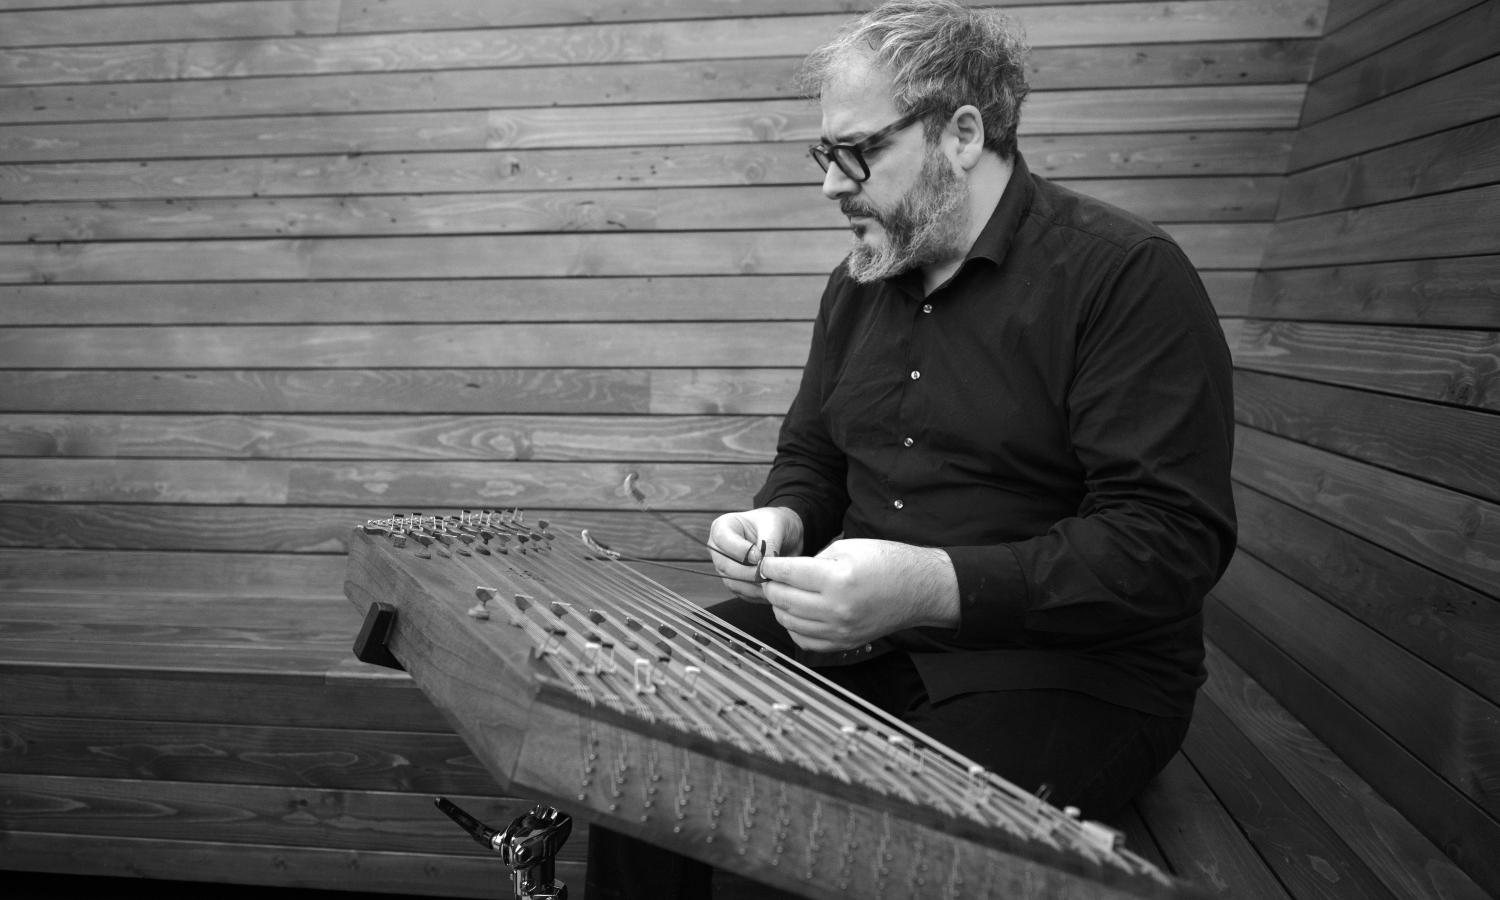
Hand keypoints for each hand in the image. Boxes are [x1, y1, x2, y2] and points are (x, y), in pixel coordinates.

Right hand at [707, 506, 803, 598]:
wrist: (784, 536)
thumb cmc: (776, 524)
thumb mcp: (775, 524)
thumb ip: (768, 541)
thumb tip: (763, 563)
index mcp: (723, 527)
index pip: (723, 540)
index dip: (741, 550)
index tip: (760, 556)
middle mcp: (719, 549)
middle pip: (725, 566)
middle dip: (748, 572)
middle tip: (768, 574)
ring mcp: (725, 568)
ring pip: (733, 582)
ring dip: (754, 585)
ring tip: (773, 581)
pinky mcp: (735, 583)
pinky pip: (743, 593)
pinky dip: (758, 593)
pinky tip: (772, 588)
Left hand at [757, 539, 958, 652]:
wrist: (919, 589)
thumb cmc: (887, 562)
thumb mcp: (848, 547)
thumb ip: (813, 560)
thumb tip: (787, 571)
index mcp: (837, 579)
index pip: (787, 574)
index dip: (770, 566)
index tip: (766, 563)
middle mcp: (836, 608)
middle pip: (783, 599)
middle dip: (771, 586)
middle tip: (771, 577)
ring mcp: (840, 630)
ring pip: (789, 622)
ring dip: (779, 606)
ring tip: (783, 593)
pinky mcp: (844, 642)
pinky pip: (805, 641)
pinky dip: (793, 627)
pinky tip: (797, 614)